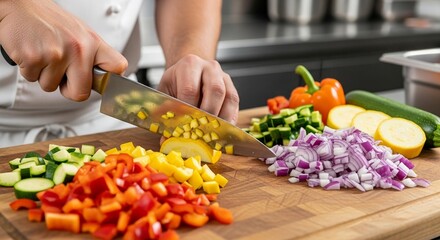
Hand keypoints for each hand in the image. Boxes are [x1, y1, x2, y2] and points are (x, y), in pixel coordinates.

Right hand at [0, 0, 126, 100]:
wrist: (20, 5)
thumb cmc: (49, 21)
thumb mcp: (80, 33)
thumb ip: (91, 55)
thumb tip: (100, 80)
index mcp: (93, 41)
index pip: (118, 67)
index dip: (109, 82)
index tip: (102, 85)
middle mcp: (78, 47)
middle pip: (81, 93)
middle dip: (69, 90)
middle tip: (62, 76)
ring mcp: (57, 54)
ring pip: (51, 87)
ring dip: (45, 76)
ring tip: (44, 55)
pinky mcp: (34, 58)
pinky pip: (33, 80)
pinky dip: (30, 71)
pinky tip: (32, 53)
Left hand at [157, 54, 239, 124]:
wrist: (187, 72)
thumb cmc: (176, 84)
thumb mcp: (164, 94)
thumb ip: (165, 113)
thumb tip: (166, 140)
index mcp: (189, 64)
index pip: (190, 90)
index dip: (187, 111)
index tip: (183, 126)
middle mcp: (210, 67)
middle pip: (215, 90)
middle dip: (208, 115)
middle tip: (200, 131)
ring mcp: (223, 76)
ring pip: (229, 98)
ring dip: (222, 118)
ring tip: (213, 132)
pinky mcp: (232, 88)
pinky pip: (235, 104)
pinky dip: (229, 119)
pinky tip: (222, 129)